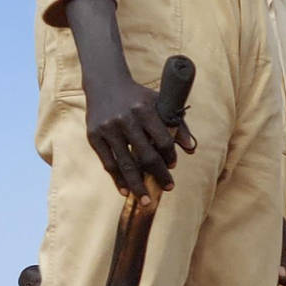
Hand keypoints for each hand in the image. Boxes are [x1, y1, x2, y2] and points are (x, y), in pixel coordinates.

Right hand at [82, 67, 195, 195]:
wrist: (105, 84)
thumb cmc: (138, 97)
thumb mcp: (159, 103)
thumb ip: (178, 124)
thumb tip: (191, 149)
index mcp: (144, 109)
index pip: (162, 139)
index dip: (169, 155)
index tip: (173, 166)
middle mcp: (125, 119)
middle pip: (145, 155)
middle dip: (159, 175)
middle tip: (169, 187)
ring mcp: (108, 129)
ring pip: (126, 164)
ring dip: (138, 185)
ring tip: (147, 201)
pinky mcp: (93, 136)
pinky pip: (108, 163)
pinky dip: (118, 179)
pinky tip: (126, 191)